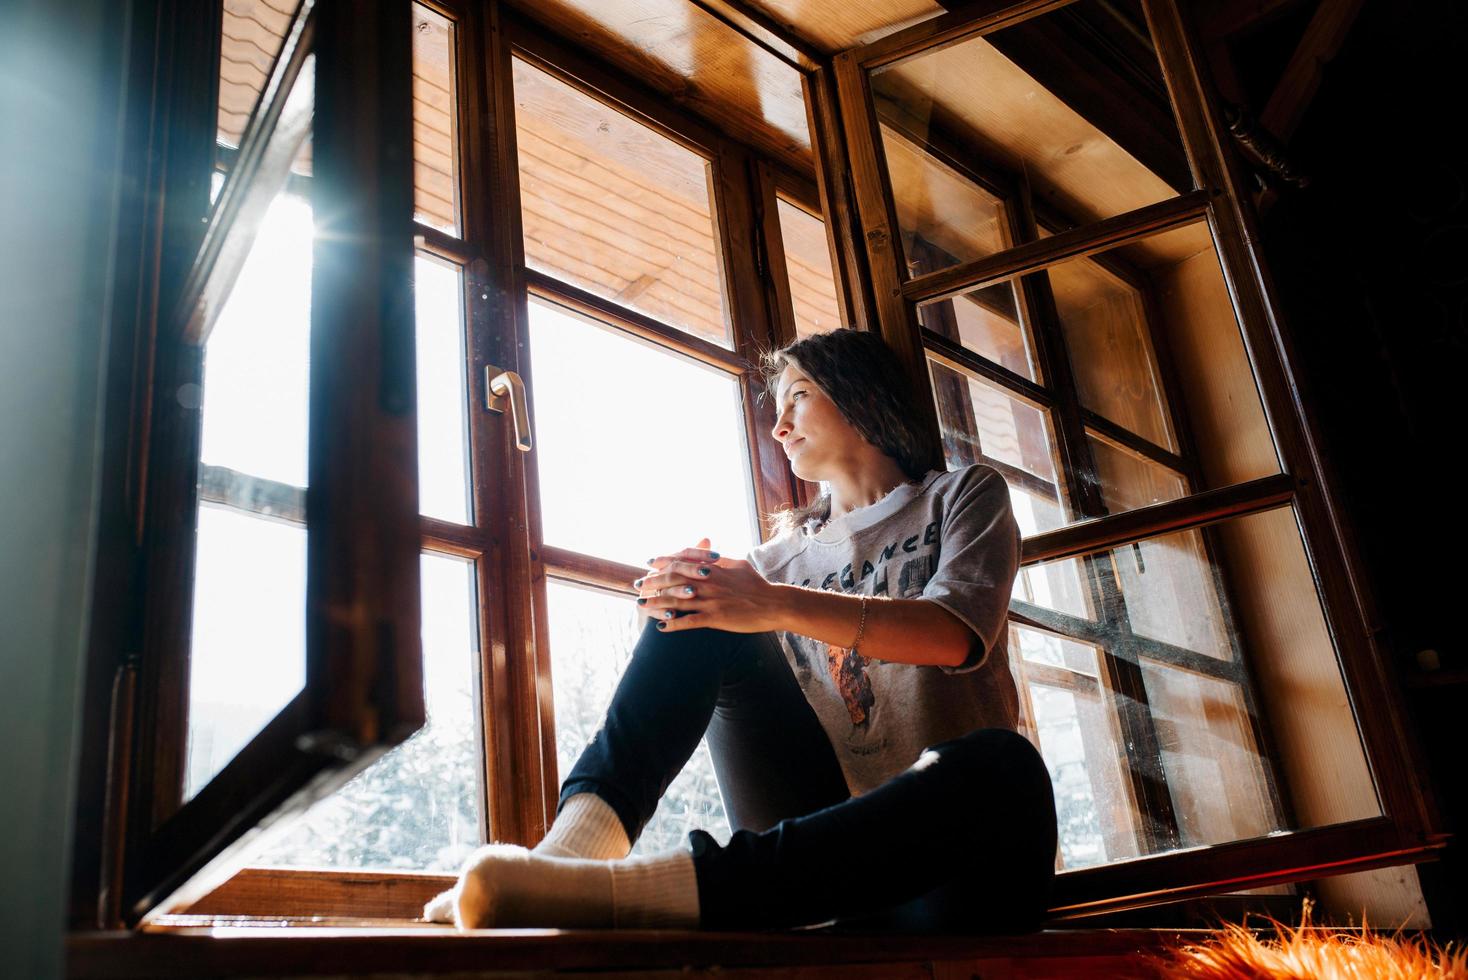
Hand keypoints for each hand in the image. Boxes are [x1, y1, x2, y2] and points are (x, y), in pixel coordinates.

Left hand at [635, 537, 783, 633]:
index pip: (681, 561)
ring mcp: (711, 600)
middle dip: (652, 582)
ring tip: (641, 605)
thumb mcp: (737, 565)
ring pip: (676, 600)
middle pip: (673, 580)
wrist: (773, 604)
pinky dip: (673, 624)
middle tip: (638, 586)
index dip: (663, 561)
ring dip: (656, 603)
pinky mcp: (715, 618)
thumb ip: (719, 559)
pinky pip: (689, 621)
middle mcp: (708, 582)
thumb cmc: (757, 585)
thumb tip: (707, 552)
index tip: (650, 563)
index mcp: (712, 568)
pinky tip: (661, 626)